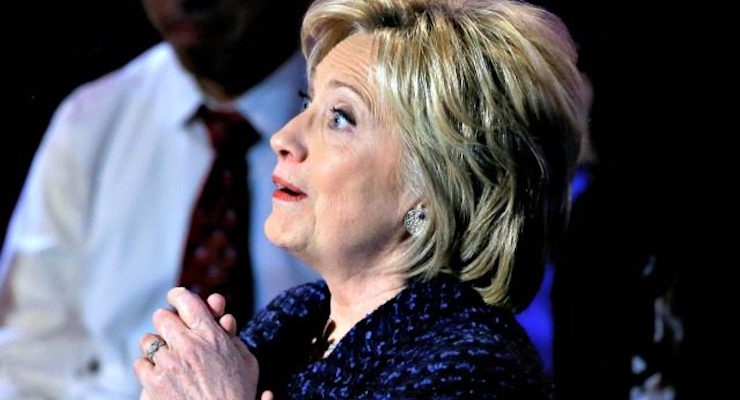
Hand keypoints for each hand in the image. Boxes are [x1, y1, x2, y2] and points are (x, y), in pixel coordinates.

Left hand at [134, 287, 257, 399]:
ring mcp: (168, 364)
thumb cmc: (238, 395)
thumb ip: (232, 337)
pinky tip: (160, 375)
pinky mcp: (154, 384)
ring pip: (148, 340)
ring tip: (166, 358)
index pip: (186, 300)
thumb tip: (223, 319)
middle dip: (167, 323)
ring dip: (156, 347)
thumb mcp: (246, 361)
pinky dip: (148, 368)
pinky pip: (140, 364)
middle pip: (162, 317)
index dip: (179, 296)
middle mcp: (187, 345)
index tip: (176, 299)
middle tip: (172, 332)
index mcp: (211, 335)